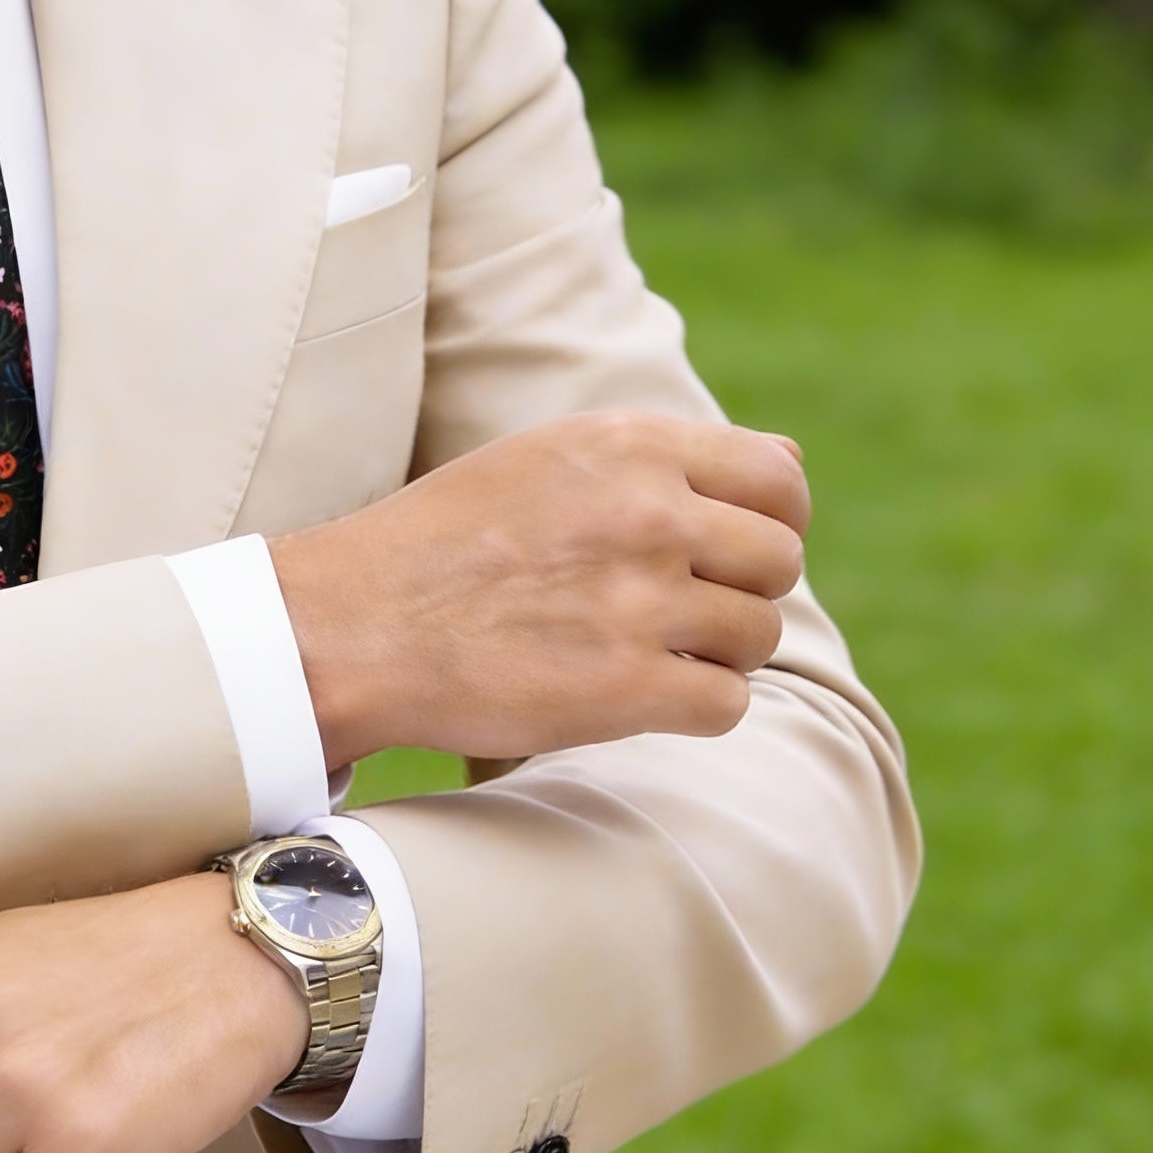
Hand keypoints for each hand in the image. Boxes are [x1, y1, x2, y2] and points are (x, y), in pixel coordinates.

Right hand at [271, 412, 809, 768]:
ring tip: (645, 653)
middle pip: (779, 559)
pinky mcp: (628, 688)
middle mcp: (648, 513)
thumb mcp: (550, 457)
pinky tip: (637, 696)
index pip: (780, 479)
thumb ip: (666, 458)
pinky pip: (728, 705)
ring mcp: (641, 601)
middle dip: (742, 590)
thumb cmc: (446, 540)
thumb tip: (795, 461)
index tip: (728, 552)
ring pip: (759, 635)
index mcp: (631, 445)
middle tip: (676, 611)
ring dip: (717, 654)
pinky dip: (695, 708)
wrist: (356, 624)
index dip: (771, 522)